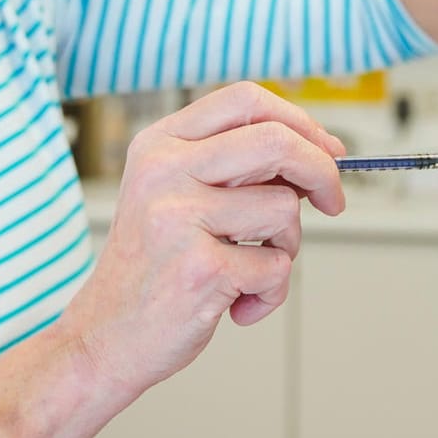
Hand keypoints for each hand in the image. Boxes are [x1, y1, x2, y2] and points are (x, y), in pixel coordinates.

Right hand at [56, 82, 345, 401]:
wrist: (104, 337)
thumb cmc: (153, 268)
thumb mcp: (173, 195)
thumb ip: (232, 166)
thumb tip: (318, 152)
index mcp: (159, 144)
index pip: (246, 100)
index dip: (300, 122)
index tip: (326, 150)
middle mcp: (164, 172)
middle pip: (276, 141)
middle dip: (322, 171)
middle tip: (333, 201)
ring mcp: (179, 219)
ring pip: (283, 210)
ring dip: (285, 247)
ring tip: (249, 271)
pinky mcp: (200, 269)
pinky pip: (275, 268)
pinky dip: (269, 293)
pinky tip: (236, 306)